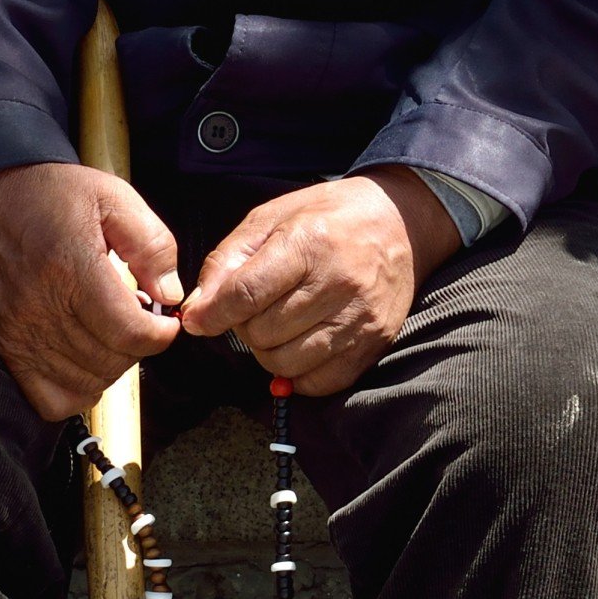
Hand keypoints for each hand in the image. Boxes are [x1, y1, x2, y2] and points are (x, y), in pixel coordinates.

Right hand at [0, 163, 184, 420]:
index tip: (165, 320)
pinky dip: (76, 389)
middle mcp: (39, 307)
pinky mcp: (3, 346)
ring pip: (84, 383)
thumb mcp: (112, 196)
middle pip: (109, 361)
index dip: (159, 333)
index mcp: (70, 268)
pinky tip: (85, 358)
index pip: (128, 332)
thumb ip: (150, 244)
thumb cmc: (46, 193)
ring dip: (110, 366)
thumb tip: (169, 293)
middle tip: (138, 318)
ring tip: (111, 332)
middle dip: (138, 346)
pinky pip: (48, 399)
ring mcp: (17, 333)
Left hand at [178, 167, 462, 396]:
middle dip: (245, 326)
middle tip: (255, 308)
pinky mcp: (374, 342)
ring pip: (286, 362)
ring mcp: (359, 317)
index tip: (197, 321)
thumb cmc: (328, 216)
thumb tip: (198, 309)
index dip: (213, 313)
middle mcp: (337, 282)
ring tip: (278, 326)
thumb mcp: (272, 218)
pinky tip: (299, 346)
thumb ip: (229, 260)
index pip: (247, 294)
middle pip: (263, 332)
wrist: (400, 221)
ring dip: (268, 351)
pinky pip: (320, 382)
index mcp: (308, 243)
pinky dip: (298, 374)